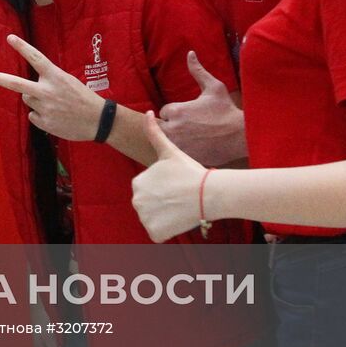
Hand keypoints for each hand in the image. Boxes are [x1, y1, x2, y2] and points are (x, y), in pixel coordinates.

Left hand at [0, 35, 102, 141]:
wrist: (97, 120)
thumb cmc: (83, 98)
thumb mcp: (68, 82)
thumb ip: (48, 82)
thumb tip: (26, 91)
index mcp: (55, 77)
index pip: (36, 58)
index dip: (22, 47)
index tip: (9, 37)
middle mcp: (47, 91)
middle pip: (16, 83)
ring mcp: (44, 107)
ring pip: (27, 100)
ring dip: (36, 100)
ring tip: (55, 105)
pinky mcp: (43, 122)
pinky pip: (33, 116)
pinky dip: (41, 116)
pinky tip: (56, 116)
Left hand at [131, 113, 207, 241]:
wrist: (209, 193)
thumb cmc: (191, 171)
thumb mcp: (169, 150)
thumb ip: (154, 133)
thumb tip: (147, 113)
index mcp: (137, 183)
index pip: (148, 190)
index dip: (165, 190)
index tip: (176, 186)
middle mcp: (136, 201)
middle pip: (150, 205)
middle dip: (163, 204)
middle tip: (180, 198)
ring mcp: (145, 218)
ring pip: (154, 219)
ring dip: (166, 217)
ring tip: (181, 207)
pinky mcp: (155, 233)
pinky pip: (158, 233)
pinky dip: (168, 230)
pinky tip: (179, 220)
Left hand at [159, 51, 246, 165]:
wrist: (240, 135)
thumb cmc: (227, 110)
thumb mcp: (214, 87)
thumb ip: (198, 71)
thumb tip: (190, 53)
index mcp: (176, 110)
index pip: (164, 111)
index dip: (174, 112)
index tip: (188, 114)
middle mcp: (173, 128)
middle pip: (160, 127)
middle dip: (170, 125)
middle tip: (188, 126)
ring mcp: (177, 145)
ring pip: (166, 141)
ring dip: (174, 138)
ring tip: (190, 136)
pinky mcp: (184, 156)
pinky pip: (175, 153)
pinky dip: (180, 150)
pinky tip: (194, 146)